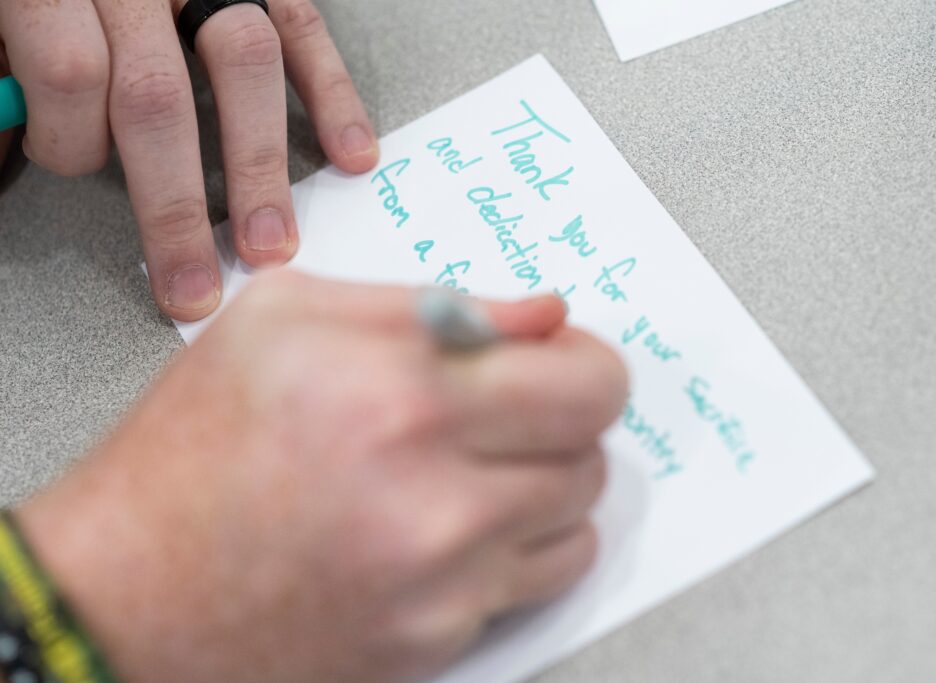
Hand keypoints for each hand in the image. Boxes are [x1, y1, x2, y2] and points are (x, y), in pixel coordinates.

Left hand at [0, 0, 378, 320]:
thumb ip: (6, 75)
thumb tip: (10, 139)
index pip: (70, 73)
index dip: (71, 140)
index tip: (75, 165)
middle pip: (158, 96)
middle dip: (176, 205)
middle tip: (194, 281)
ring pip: (243, 68)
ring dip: (257, 169)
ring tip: (269, 243)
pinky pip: (307, 33)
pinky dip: (333, 97)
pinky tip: (349, 155)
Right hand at [16, 272, 628, 682]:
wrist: (128, 588)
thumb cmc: (193, 448)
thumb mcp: (287, 318)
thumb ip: (429, 302)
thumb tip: (542, 317)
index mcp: (402, 395)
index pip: (586, 382)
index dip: (586, 362)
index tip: (563, 360)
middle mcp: (435, 496)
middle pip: (592, 453)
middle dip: (565, 420)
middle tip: (513, 409)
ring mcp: (442, 583)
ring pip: (576, 521)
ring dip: (543, 485)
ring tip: (472, 468)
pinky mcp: (437, 641)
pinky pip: (530, 583)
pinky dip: (511, 548)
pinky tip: (451, 526)